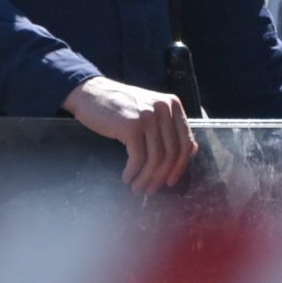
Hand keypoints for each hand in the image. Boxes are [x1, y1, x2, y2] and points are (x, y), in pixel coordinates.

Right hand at [63, 76, 196, 192]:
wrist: (91, 93)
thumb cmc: (120, 107)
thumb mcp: (150, 110)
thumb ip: (169, 128)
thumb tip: (190, 153)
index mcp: (173, 105)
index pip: (186, 142)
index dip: (181, 166)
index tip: (171, 182)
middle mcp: (165, 109)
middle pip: (172, 153)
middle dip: (162, 177)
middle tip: (151, 190)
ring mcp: (148, 117)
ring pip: (156, 158)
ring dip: (146, 178)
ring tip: (137, 188)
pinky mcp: (132, 126)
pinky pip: (138, 158)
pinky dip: (133, 172)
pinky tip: (127, 177)